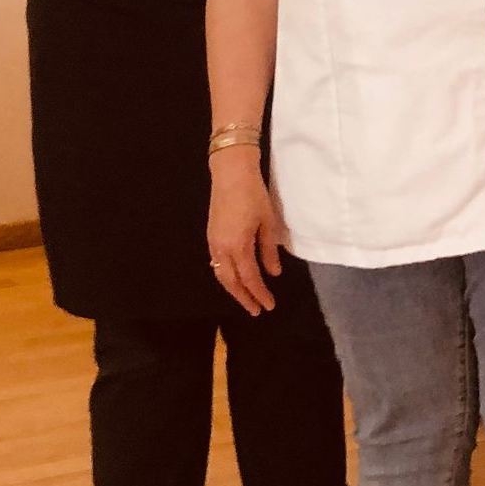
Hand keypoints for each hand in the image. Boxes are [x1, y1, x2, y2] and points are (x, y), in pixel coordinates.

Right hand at [207, 149, 281, 315]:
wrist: (231, 175)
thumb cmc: (254, 196)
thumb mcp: (268, 223)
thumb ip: (269, 250)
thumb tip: (273, 273)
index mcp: (238, 246)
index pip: (250, 278)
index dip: (259, 294)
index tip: (269, 306)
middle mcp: (222, 249)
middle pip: (231, 282)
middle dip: (244, 298)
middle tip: (257, 310)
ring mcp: (213, 243)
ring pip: (221, 275)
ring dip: (234, 290)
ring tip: (247, 300)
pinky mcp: (211, 237)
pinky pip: (217, 264)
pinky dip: (226, 276)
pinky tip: (235, 279)